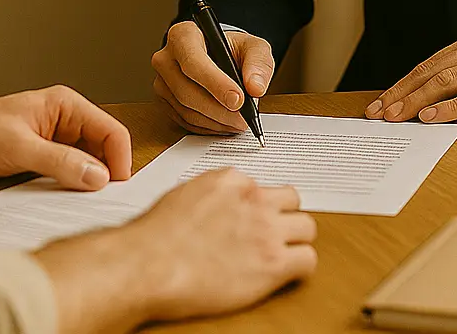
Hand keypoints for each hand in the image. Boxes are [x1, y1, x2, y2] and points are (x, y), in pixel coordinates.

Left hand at [0, 86, 130, 189]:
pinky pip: (70, 171)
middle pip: (103, 147)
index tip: (115, 189)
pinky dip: (72, 185)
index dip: (118, 160)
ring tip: (83, 201)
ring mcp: (56, 138)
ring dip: (88, 181)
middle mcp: (65, 119)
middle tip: (101, 201)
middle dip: (105, 173)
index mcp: (65, 105)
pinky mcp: (44, 156)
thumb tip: (99, 177)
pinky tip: (66, 199)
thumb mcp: (19, 149)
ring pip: (88, 162)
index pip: (110, 131)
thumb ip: (61, 162)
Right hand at [35, 169, 315, 332]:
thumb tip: (217, 208)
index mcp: (231, 181)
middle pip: (293, 201)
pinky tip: (284, 275)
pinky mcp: (273, 262)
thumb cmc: (153, 238)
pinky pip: (308, 260)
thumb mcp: (183, 196)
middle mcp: (254, 199)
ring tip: (280, 255)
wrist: (148, 265)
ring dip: (296, 241)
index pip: (263, 187)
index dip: (259, 207)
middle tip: (272, 236)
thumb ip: (210, 197)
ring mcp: (266, 229)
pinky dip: (299, 268)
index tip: (253, 220)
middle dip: (284, 218)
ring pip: (307, 227)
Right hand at [152, 21, 275, 133]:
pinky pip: (184, 120)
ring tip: (238, 123)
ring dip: (215, 121)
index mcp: (183, 35)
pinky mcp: (164, 102)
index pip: (193, 61)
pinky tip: (225, 124)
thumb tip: (255, 88)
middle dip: (218, 109)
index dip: (215, 83)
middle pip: (187, 90)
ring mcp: (162, 82)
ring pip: (186, 109)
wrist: (219, 57)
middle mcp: (166, 58)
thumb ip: (258, 63)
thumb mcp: (253, 47)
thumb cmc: (233, 49)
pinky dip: (207, 127)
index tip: (238, 99)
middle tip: (243, 119)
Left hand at [365, 28, 456, 123]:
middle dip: (401, 93)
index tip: (382, 101)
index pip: (430, 62)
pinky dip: (450, 108)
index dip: (403, 83)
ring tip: (396, 116)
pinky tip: (432, 117)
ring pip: (446, 81)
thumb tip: (441, 91)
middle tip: (378, 113)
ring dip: (416, 101)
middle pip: (431, 70)